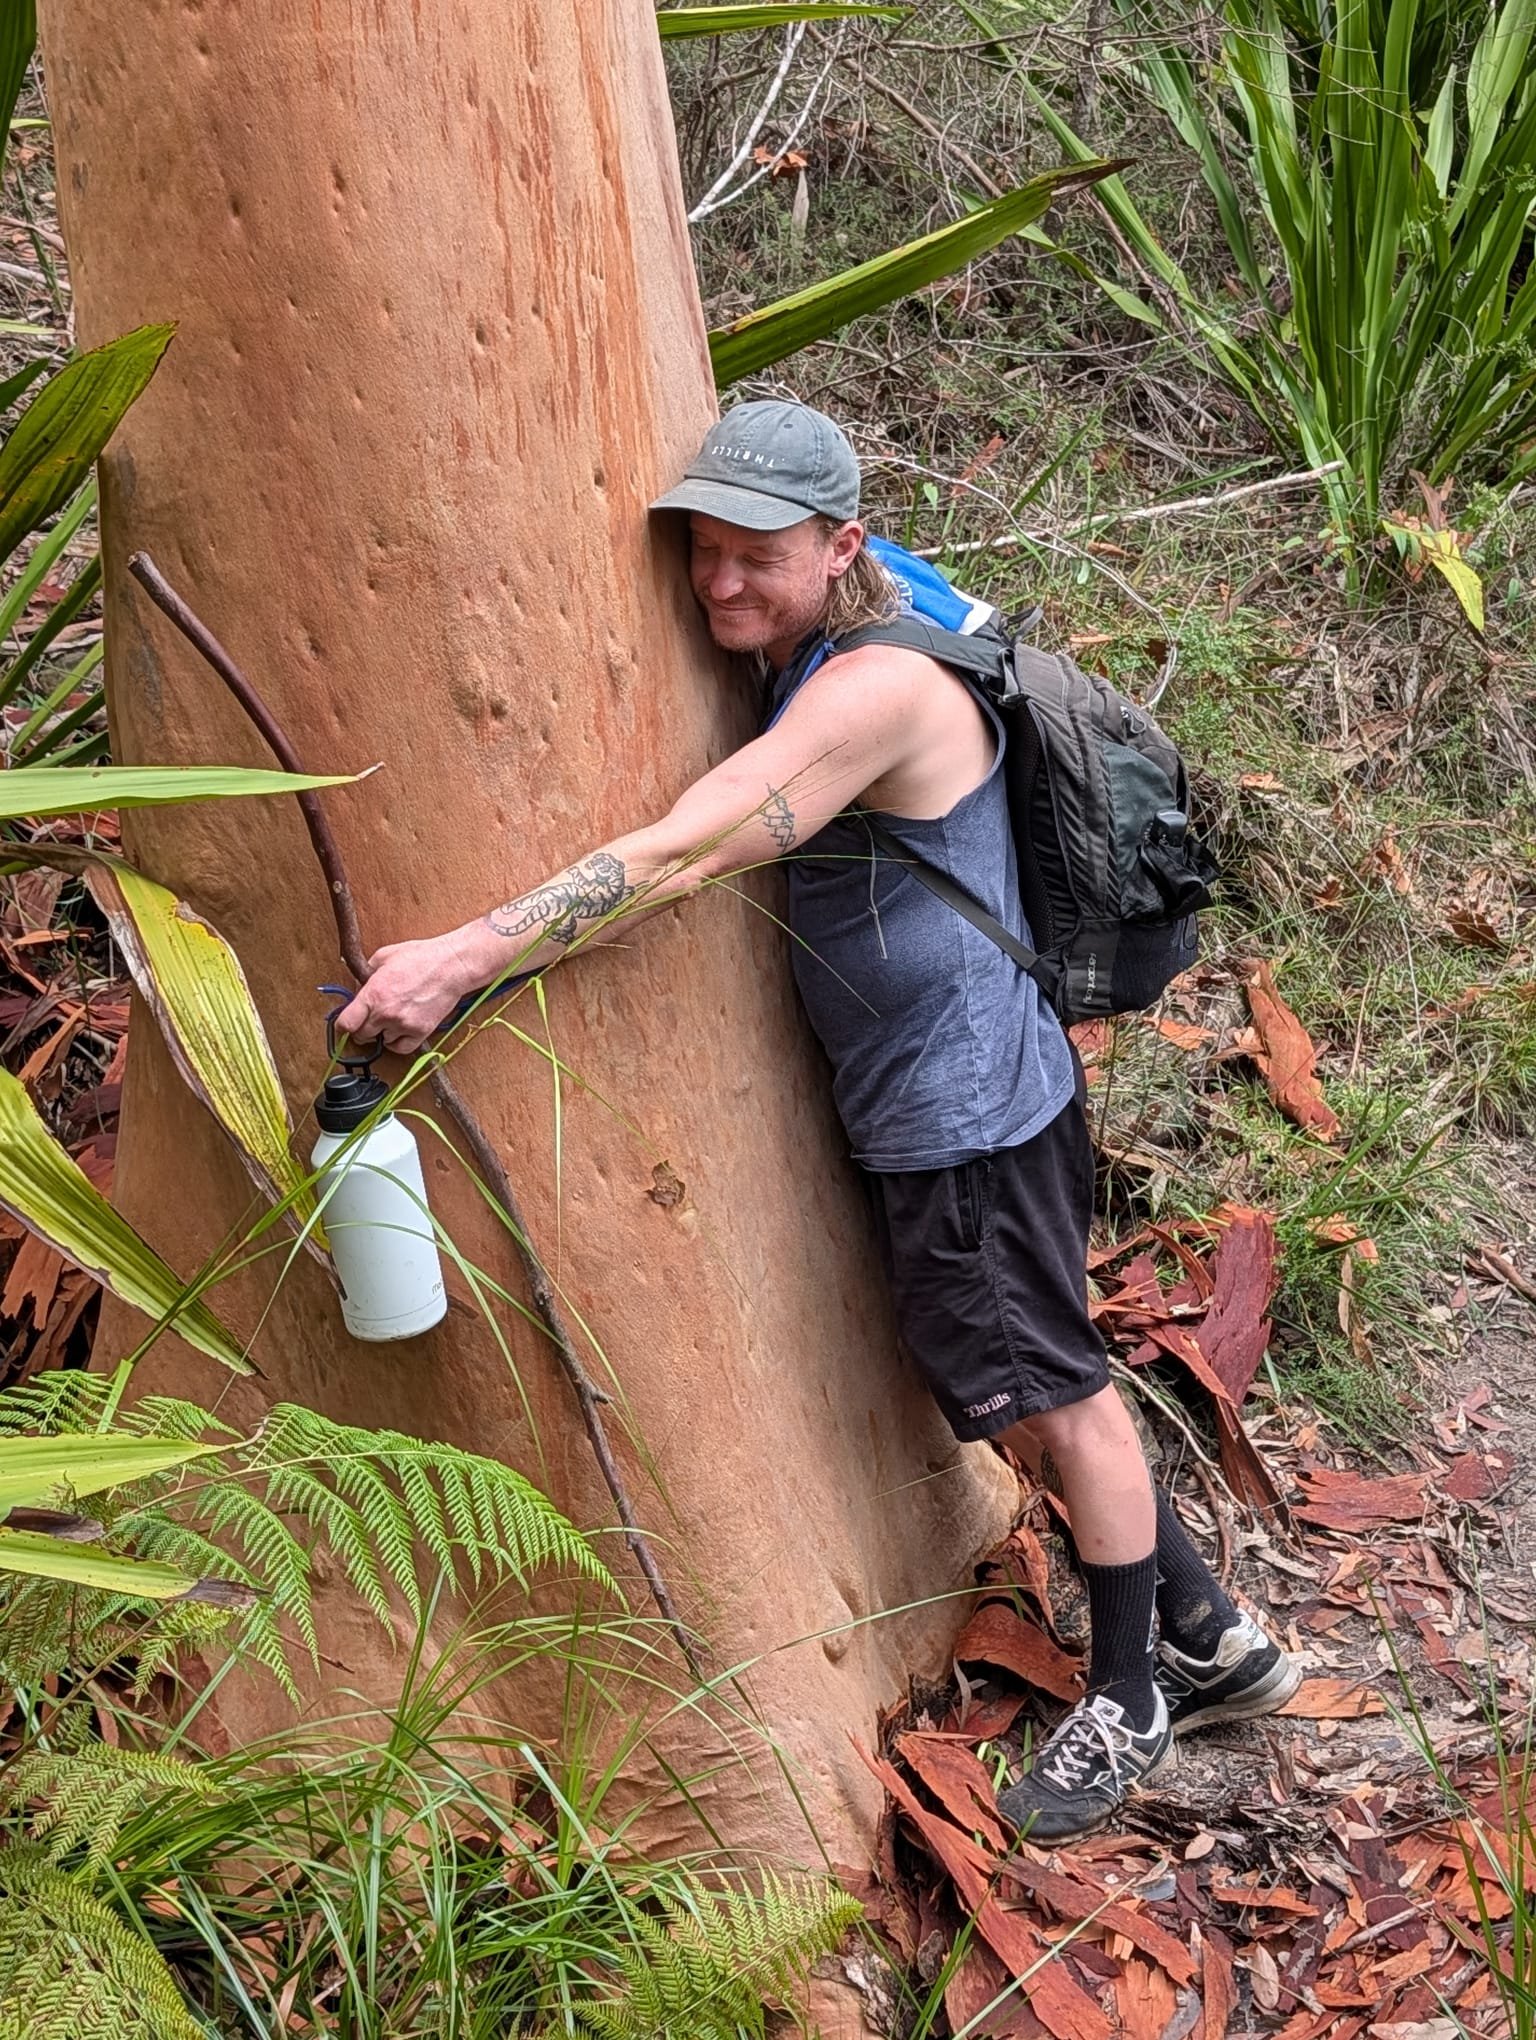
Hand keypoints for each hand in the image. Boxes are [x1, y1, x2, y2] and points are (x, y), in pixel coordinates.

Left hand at [335, 934, 476, 1055]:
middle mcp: (386, 1013)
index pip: (346, 1024)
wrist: (452, 965)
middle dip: (361, 1027)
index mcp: (373, 994)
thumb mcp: (383, 956)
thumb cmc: (421, 957)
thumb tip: (357, 991)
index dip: (342, 1026)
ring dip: (382, 1032)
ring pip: (381, 1041)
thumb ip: (364, 976)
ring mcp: (404, 1025)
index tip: (344, 1025)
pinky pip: (400, 1048)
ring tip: (391, 1016)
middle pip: (361, 1035)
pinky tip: (399, 1030)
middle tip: (368, 1019)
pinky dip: (397, 1042)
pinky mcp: (420, 1032)